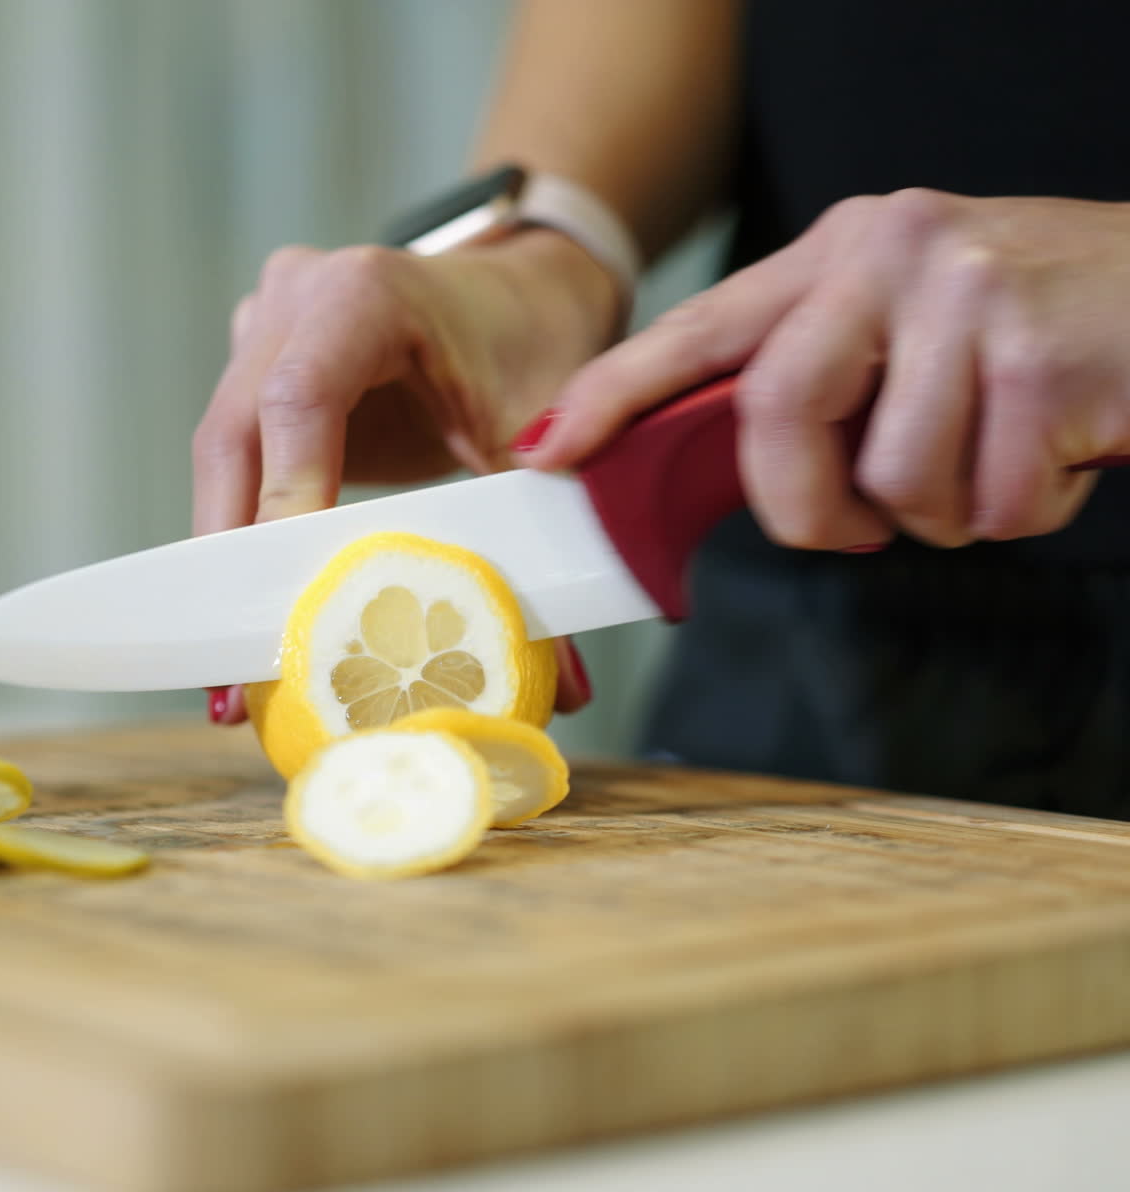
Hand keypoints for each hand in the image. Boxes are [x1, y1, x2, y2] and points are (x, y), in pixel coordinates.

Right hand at [192, 230, 621, 721]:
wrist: (524, 293)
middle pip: (235, 438)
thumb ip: (535, 536)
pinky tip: (247, 607)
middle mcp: (296, 300)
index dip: (283, 501)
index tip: (288, 599)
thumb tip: (564, 682)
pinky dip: (241, 532)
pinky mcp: (258, 367)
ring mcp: (265, 328)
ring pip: (221, 456)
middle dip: (231, 561)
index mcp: (364, 295)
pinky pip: (235, 457)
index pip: (298, 401)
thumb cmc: (533, 345)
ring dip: (223, 559)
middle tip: (233, 674)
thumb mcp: (537, 433)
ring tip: (229, 668)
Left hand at [522, 190, 1129, 550]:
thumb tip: (741, 482)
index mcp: (843, 252)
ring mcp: (969, 297)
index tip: (550, 451)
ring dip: (941, 511)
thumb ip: (820, 384)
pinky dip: (1021, 512)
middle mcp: (893, 254)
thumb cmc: (1034, 332)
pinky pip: (988, 503)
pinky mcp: (1042, 358)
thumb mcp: (909, 329)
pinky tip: (1055, 455)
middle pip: (775, 414)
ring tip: (996, 457)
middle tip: (858, 524)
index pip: (701, 329)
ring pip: (892, 482)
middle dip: (807, 507)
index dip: (613, 394)